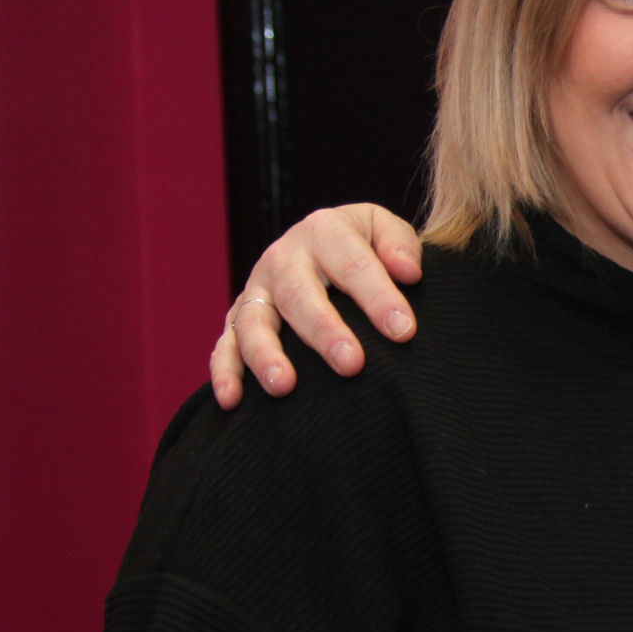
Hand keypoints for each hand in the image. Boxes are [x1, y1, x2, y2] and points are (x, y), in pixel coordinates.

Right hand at [210, 204, 424, 407]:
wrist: (329, 248)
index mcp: (325, 231)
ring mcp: (257, 290)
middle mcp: (284, 258)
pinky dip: (225, 372)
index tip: (403, 331)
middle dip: (324, 331)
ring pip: (253, 322)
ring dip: (265, 355)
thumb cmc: (368, 246)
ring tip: (284, 386)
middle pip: (299, 295)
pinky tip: (232, 401)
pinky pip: (225, 346)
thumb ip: (400, 245)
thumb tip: (408, 272)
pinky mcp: (238, 319)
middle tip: (351, 364)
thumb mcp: (386, 231)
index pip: (353, 264)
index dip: (378, 297)